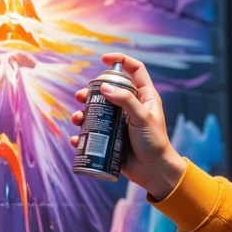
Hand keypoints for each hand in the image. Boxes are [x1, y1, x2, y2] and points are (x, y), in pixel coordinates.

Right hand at [70, 53, 185, 199]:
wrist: (154, 172)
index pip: (135, 70)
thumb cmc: (154, 143)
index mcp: (144, 97)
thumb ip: (125, 100)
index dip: (121, 60)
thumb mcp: (142, 118)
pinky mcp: (112, 138)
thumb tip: (104, 86)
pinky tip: (77, 139)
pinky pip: (94, 133)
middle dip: (91, 92)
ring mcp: (120, 122)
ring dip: (83, 113)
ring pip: (97, 112)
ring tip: (77, 119)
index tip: (104, 59)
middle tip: (80, 97)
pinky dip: (83, 135)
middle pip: (108, 90)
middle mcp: (131, 107)